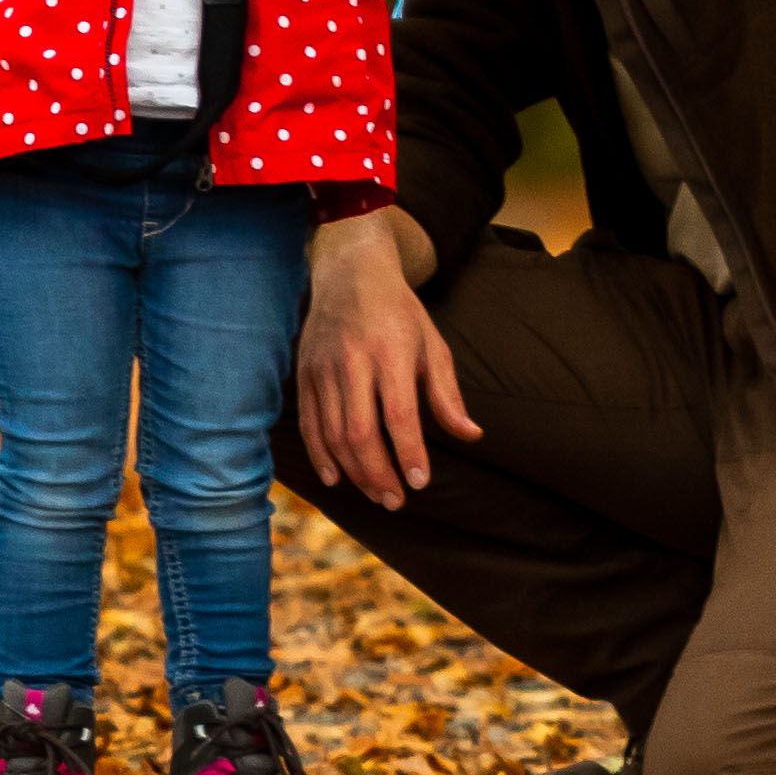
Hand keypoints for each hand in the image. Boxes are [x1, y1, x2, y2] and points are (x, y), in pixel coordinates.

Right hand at [297, 210, 475, 492]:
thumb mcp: (432, 344)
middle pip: (361, 433)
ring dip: (355, 472)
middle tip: (397, 501)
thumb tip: (471, 435)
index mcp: (391, 352)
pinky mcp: (304, 374)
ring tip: (378, 494)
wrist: (351, 273)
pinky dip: (321, 456)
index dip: (409, 454)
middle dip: (380, 474)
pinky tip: (338, 478)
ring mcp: (323, 369)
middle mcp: (353, 362)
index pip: (399, 415)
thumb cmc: (399, 313)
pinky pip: (310, 424)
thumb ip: (447, 394)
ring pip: (334, 434)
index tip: (420, 483)